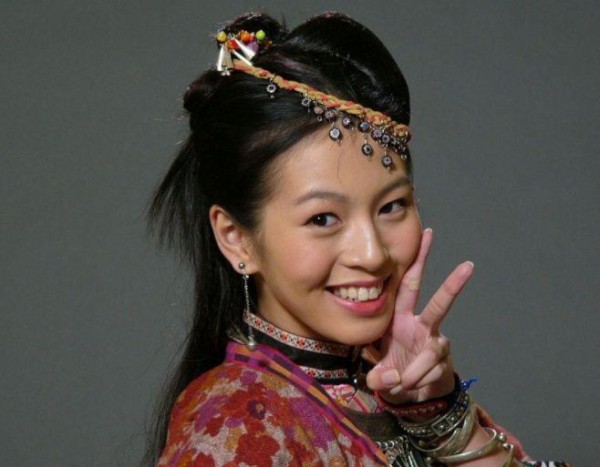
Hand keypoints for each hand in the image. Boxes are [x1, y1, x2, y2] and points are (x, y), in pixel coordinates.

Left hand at [365, 228, 473, 403]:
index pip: (406, 285)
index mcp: (399, 317)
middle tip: (469, 266)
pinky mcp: (444, 362)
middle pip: (440, 303)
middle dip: (453, 284)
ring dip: (414, 371)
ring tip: (400, 381)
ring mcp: (435, 343)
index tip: (426, 234)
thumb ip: (376, 374)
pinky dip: (415, 381)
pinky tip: (409, 384)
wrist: (410, 394)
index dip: (415, 261)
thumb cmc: (390, 369)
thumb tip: (387, 379)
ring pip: (433, 352)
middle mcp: (420, 325)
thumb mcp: (375, 368)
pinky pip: (430, 372)